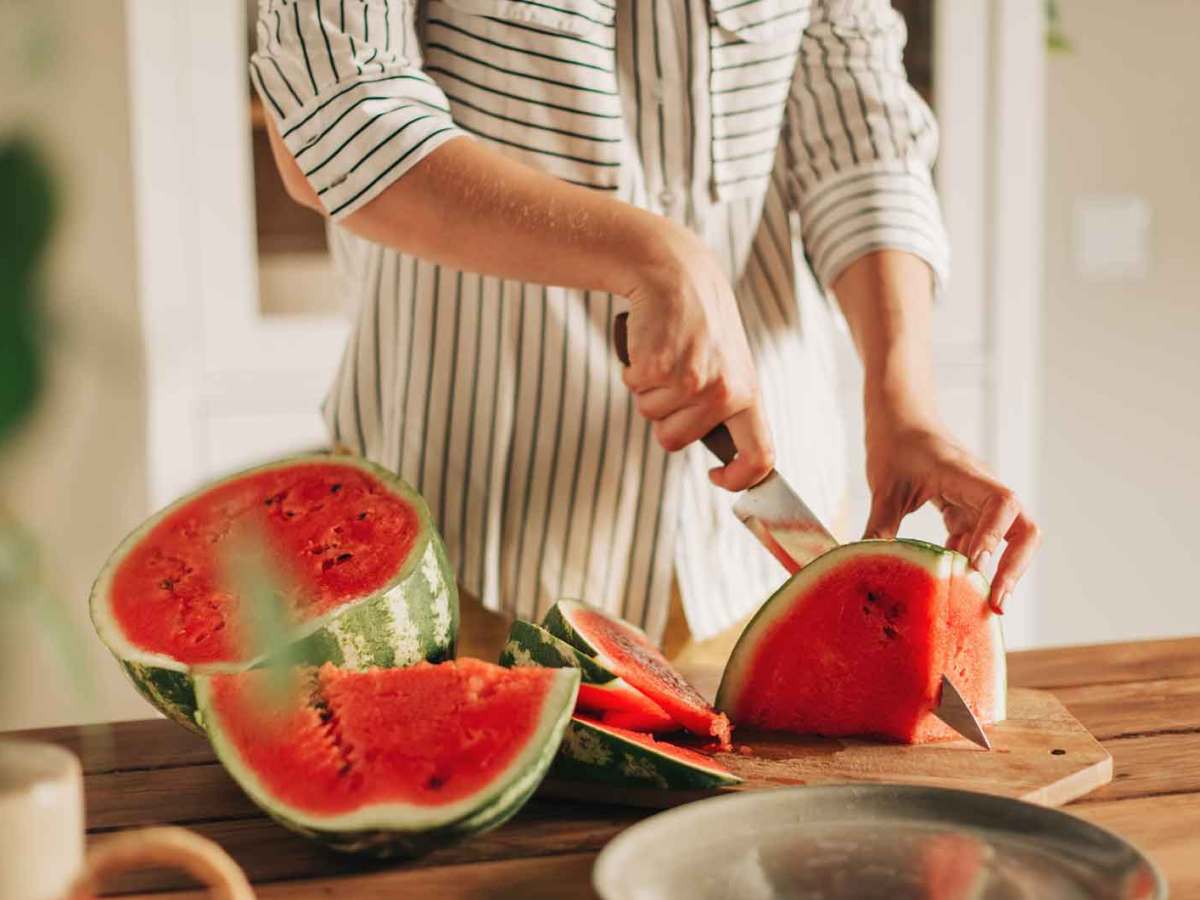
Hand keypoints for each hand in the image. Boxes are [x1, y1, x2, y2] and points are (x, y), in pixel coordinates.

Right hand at [620, 222, 773, 490]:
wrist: (678, 273)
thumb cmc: (701, 325)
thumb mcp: (729, 364)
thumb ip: (727, 408)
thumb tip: (726, 459)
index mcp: (748, 394)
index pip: (760, 456)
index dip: (739, 479)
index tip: (716, 477)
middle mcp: (723, 391)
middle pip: (673, 440)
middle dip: (662, 417)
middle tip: (672, 377)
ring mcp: (690, 380)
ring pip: (649, 416)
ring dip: (648, 389)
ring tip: (665, 355)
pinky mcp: (658, 366)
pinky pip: (633, 387)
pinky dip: (633, 370)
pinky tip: (649, 344)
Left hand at [862, 414, 1040, 612]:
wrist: (900, 417)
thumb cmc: (895, 444)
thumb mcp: (883, 488)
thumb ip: (878, 528)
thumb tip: (864, 569)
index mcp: (965, 476)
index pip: (1002, 504)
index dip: (994, 537)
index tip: (974, 564)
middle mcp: (981, 489)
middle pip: (1023, 529)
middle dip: (1015, 567)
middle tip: (996, 602)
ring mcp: (978, 501)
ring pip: (1007, 539)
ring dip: (999, 570)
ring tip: (981, 606)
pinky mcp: (967, 509)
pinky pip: (980, 540)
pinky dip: (972, 561)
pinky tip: (954, 584)